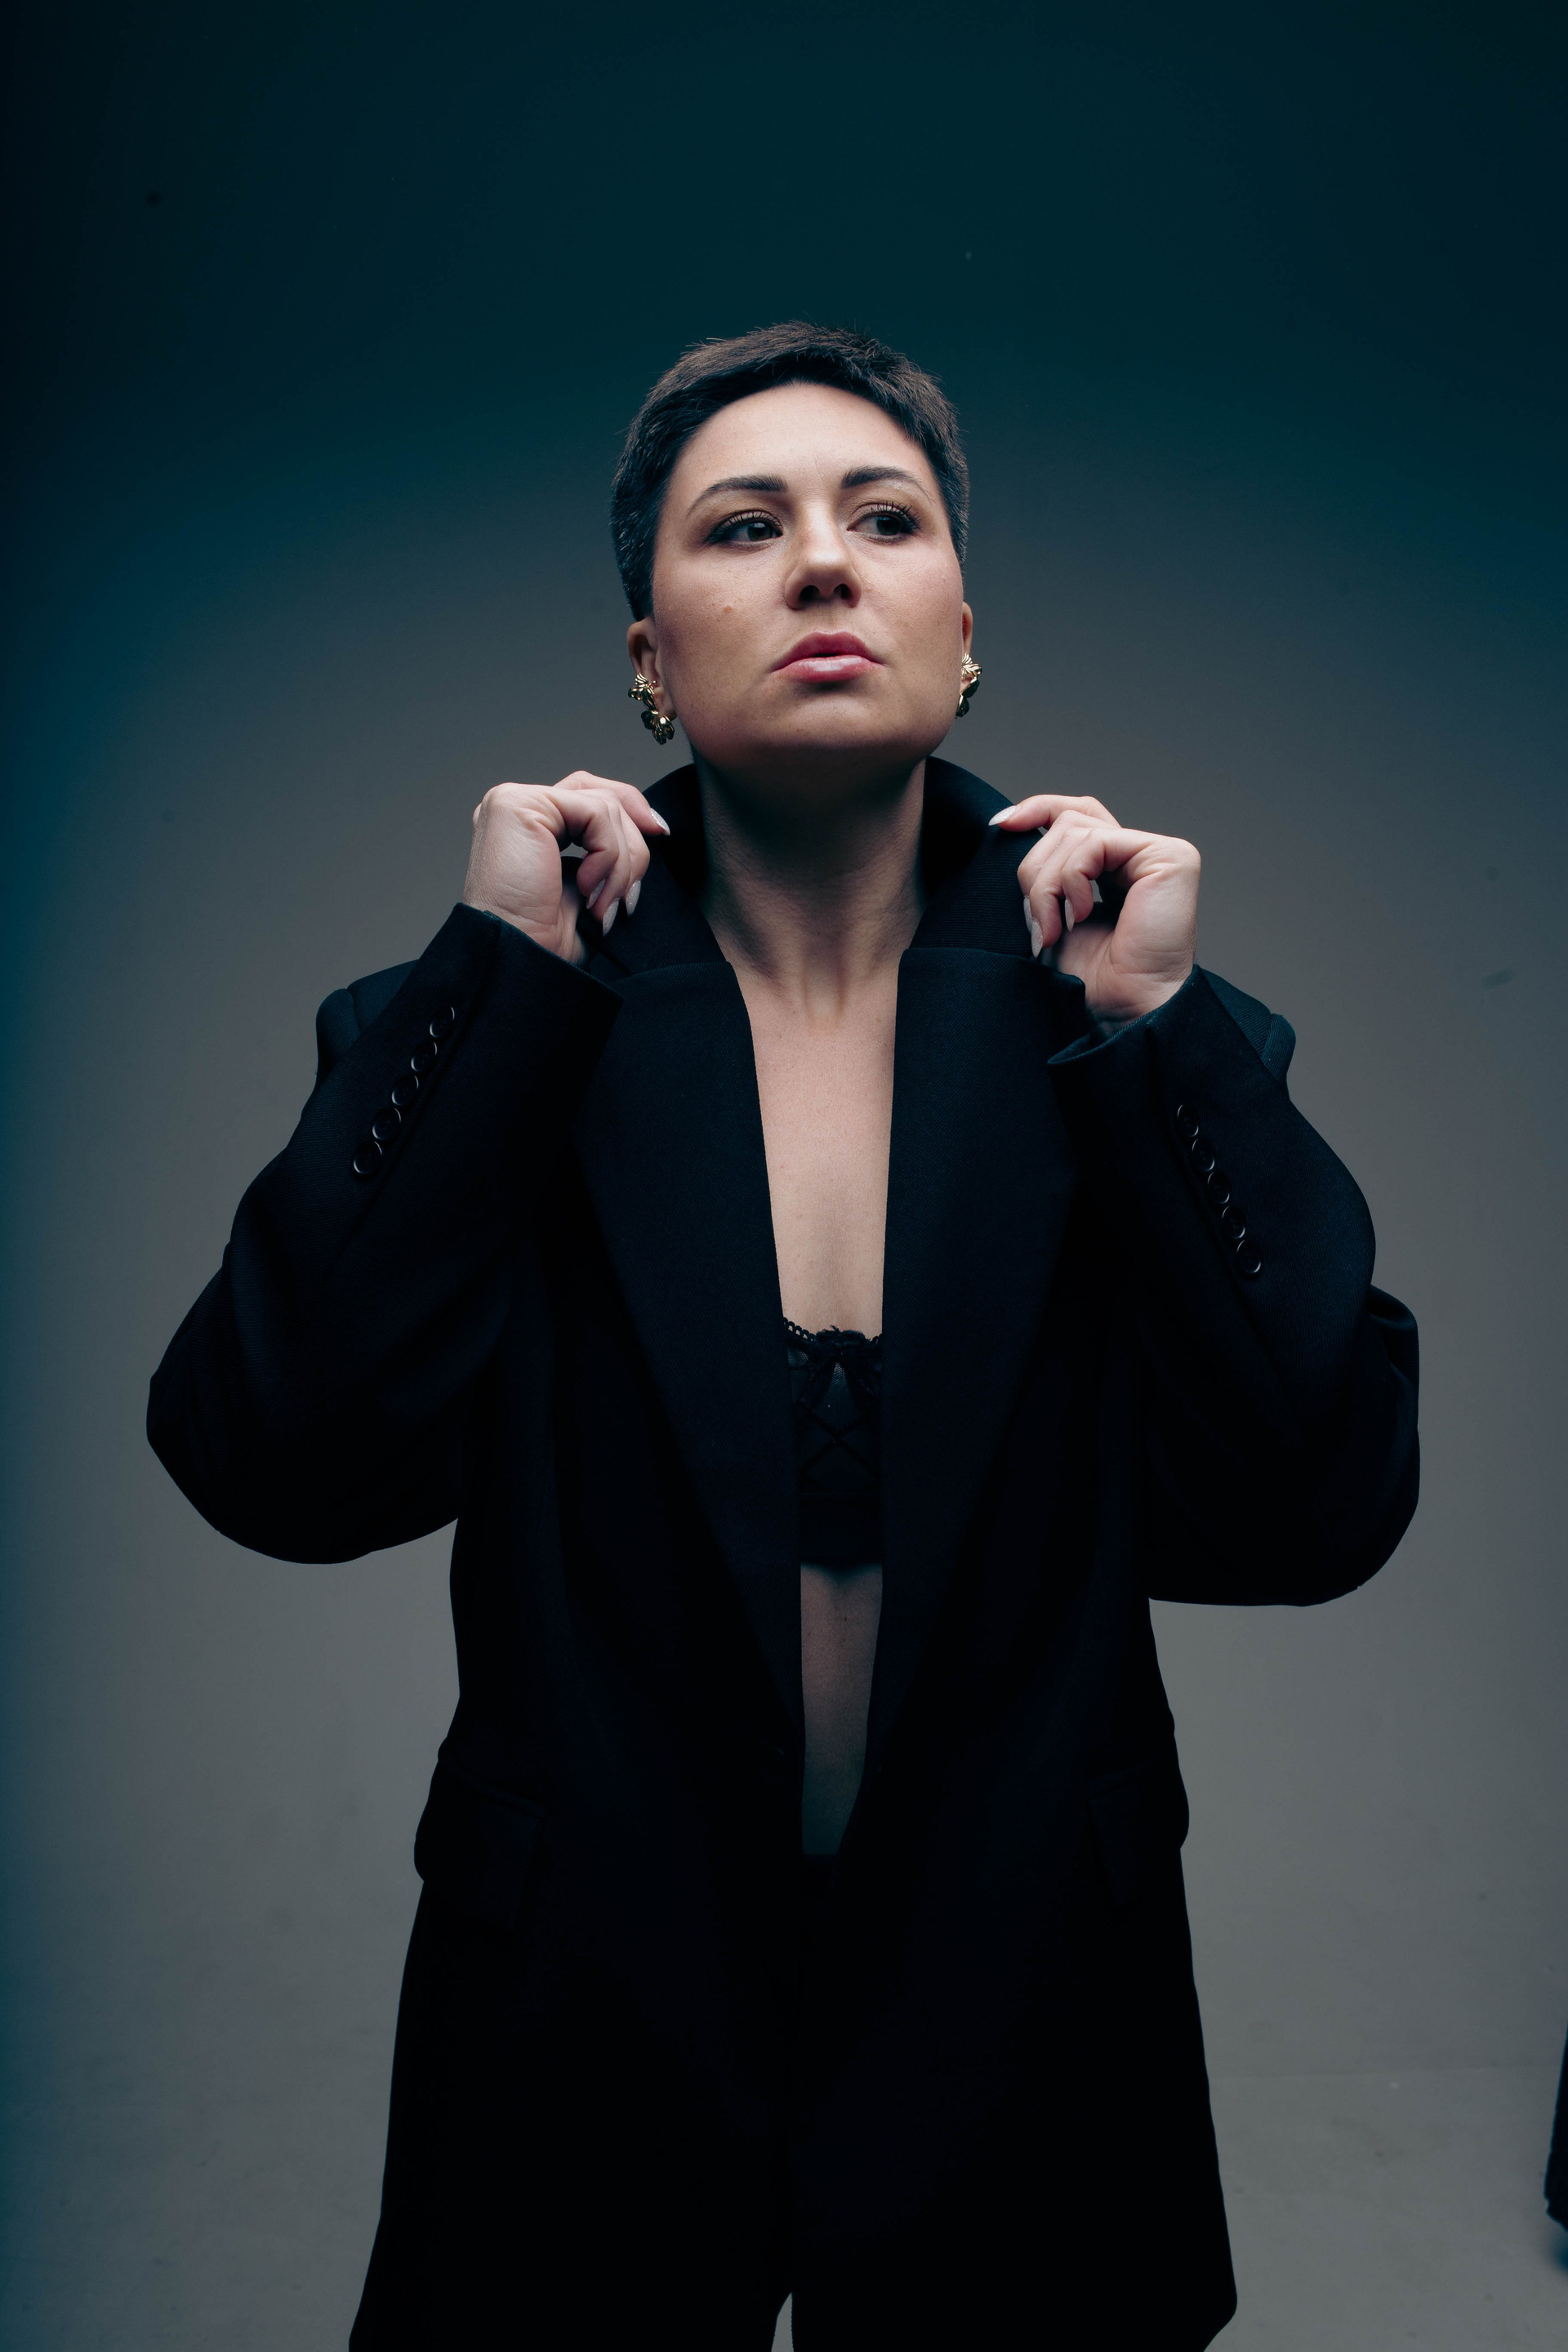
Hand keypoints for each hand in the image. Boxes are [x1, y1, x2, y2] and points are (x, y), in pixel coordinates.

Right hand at [463, 772, 669, 963]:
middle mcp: (516, 808)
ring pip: (604, 806)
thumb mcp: (590, 888)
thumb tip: (650, 827)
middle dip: (633, 837)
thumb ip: (607, 850)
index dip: (631, 810)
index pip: (589, 796)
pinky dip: (608, 856)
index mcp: (528, 827)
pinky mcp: (518, 806)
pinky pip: (596, 813)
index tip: (660, 833)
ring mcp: (514, 803)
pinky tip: (588, 890)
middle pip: (599, 792)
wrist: (520, 961)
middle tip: (632, 889)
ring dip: (620, 863)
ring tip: (603, 904)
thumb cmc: (546, 940)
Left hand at [989, 793, 1198, 1022]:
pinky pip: (1095, 843)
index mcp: (1116, 867)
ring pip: (1074, 830)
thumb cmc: (1090, 980)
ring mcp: (1159, 854)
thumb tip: (1008, 823)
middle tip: (1037, 921)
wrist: (1121, 1012)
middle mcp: (1141, 855)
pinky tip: (1079, 917)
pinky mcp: (1170, 858)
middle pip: (1068, 821)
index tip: (1001, 825)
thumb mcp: (1051, 913)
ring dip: (1047, 884)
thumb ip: (1043, 870)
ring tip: (1054, 929)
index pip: (1076, 814)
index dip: (1037, 809)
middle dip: (1035, 869)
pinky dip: (1071, 880)